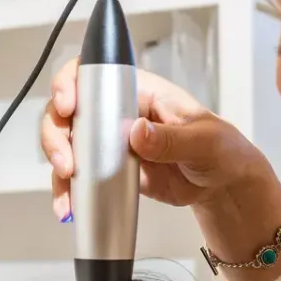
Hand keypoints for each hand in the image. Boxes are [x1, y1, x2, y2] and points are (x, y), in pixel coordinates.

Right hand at [41, 57, 273, 220]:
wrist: (223, 187)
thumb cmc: (222, 150)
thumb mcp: (205, 141)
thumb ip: (171, 138)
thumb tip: (137, 132)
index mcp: (140, 91)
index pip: (94, 73)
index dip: (70, 83)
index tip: (67, 106)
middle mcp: (118, 112)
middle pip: (69, 111)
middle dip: (57, 135)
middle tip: (67, 163)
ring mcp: (110, 142)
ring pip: (67, 144)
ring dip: (58, 166)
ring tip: (67, 193)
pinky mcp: (109, 170)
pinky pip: (78, 176)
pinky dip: (69, 191)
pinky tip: (69, 207)